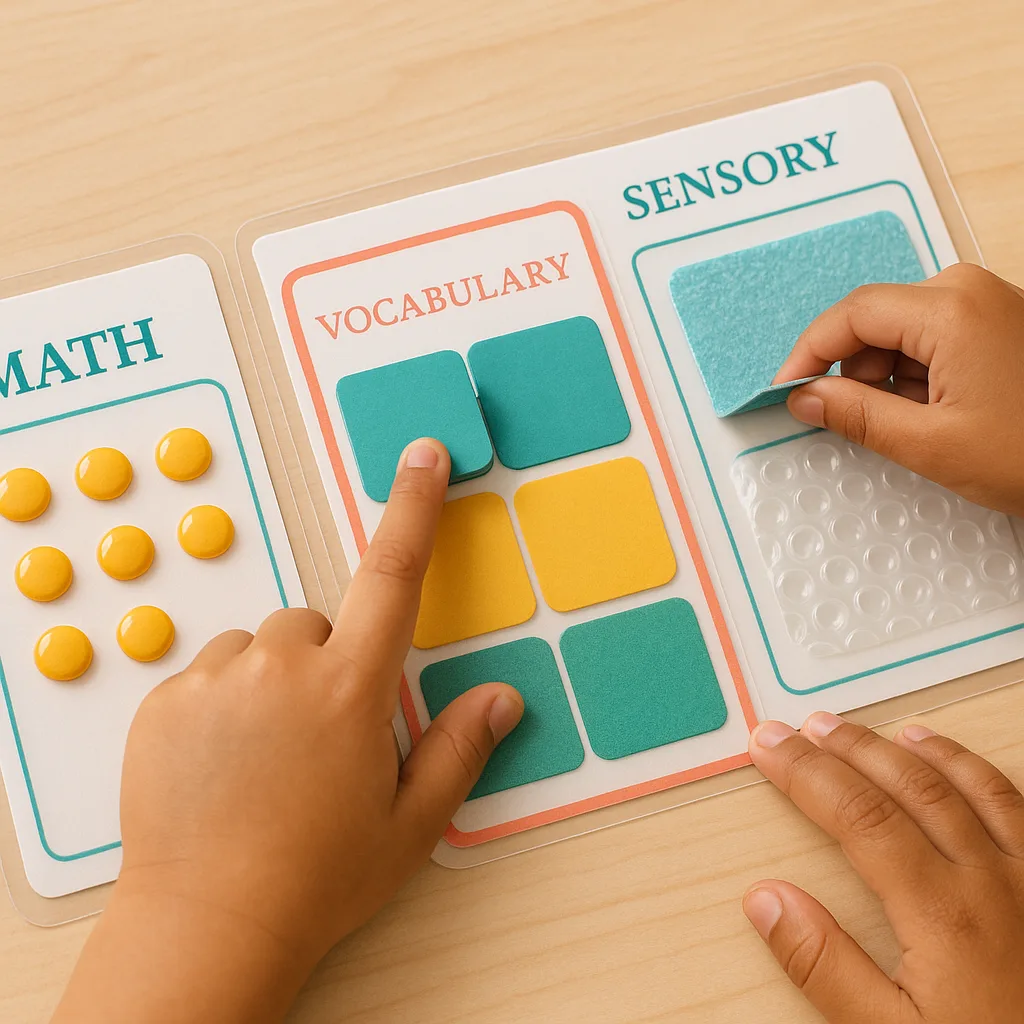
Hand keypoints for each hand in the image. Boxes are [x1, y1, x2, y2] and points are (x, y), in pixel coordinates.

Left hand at [52, 438, 523, 1023]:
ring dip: (269, 682)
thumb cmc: (317, 877)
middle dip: (325, 660)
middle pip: (315, 621)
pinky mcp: (165, 699)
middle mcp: (283, 665)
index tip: (422, 456)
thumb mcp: (408, 824)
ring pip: (257, 648)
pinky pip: (206, 675)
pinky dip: (220, 704)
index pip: (394, 574)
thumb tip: (503, 698)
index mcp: (352, 687)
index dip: (414, 507)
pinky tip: (223, 765)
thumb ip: (459, 749)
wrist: (207, 924)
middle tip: (319, 735)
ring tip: (266, 757)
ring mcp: (216, 678)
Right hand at [743, 713, 1023, 1022]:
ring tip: (887, 732)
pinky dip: (991, 779)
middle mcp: (993, 881)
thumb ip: (826, 967)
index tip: (770, 748)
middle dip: (850, 747)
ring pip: (975, 787)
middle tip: (809, 728)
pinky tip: (977, 773)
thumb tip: (766, 900)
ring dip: (922, 752)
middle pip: (909, 785)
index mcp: (943, 911)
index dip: (805, 772)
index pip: (856, 813)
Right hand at [774, 263, 1023, 516]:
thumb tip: (806, 397)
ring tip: (916, 424)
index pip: (851, 315)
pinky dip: (914, 374)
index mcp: (951, 309)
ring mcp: (984, 302)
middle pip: (873, 320)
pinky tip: (935, 411)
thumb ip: (857, 416)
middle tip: (857, 421)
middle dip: (854, 371)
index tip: (787, 389)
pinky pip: (929, 336)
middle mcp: (967, 290)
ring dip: (886, 377)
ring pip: (898, 331)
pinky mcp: (993, 320)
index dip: (809, 354)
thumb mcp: (932, 444)